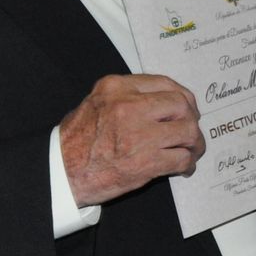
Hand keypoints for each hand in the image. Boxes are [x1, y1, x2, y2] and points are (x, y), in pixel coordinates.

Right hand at [59, 74, 204, 205]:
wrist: (60, 172)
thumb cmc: (76, 140)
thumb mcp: (96, 102)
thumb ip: (126, 96)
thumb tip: (162, 101)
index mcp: (117, 88)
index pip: (164, 83)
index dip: (183, 97)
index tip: (187, 107)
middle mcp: (129, 106)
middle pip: (181, 105)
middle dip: (192, 119)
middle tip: (191, 131)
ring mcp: (139, 134)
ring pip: (187, 131)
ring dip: (194, 143)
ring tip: (191, 151)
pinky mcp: (145, 161)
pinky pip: (181, 158)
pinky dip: (187, 164)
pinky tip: (183, 168)